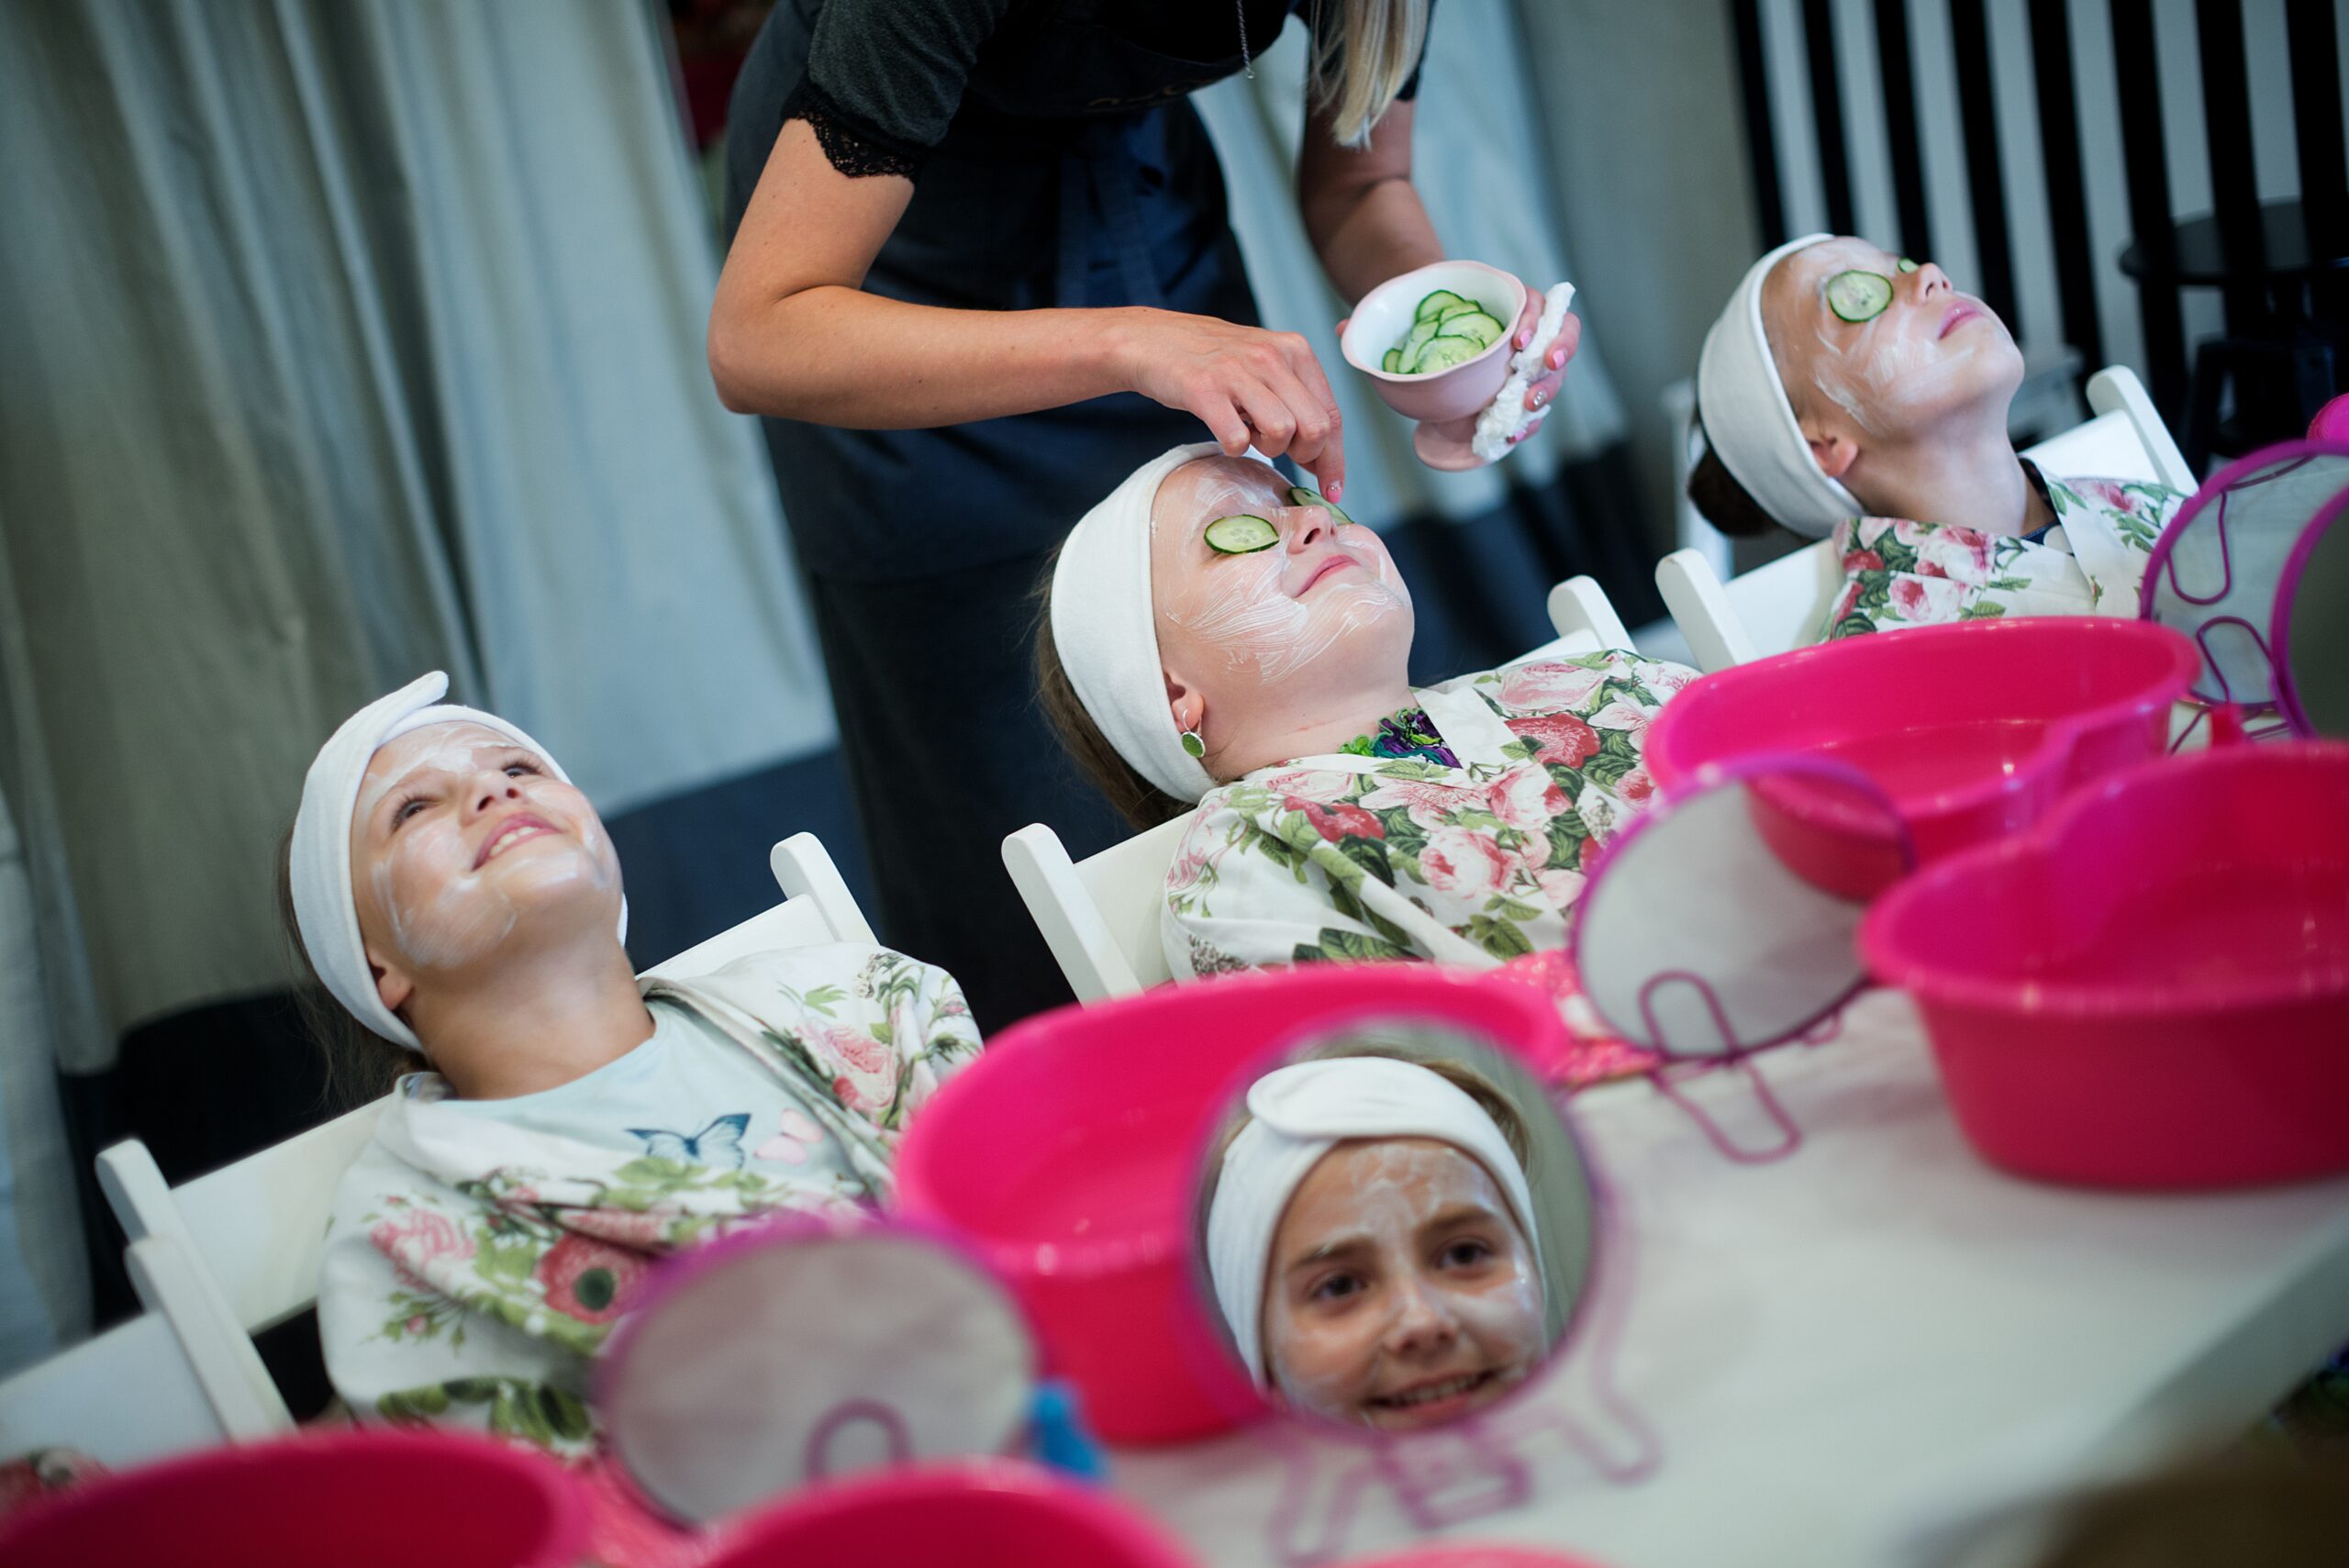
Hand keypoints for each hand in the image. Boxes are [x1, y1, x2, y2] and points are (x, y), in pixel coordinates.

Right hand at [1114, 310, 1346, 500]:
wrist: (1153, 341)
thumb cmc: (1213, 362)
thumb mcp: (1265, 367)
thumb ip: (1296, 402)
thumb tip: (1321, 459)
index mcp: (1295, 350)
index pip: (1332, 414)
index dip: (1335, 459)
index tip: (1331, 488)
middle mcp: (1272, 357)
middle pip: (1316, 427)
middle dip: (1303, 455)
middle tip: (1279, 451)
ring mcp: (1238, 371)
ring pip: (1283, 431)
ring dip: (1268, 448)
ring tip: (1249, 434)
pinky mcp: (1205, 389)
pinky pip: (1237, 438)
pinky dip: (1235, 447)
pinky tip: (1226, 435)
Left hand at [1335, 277, 1580, 468]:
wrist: (1431, 338)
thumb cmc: (1422, 318)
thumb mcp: (1404, 311)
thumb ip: (1377, 319)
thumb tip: (1343, 329)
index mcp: (1508, 303)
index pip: (1539, 303)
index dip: (1538, 320)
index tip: (1518, 339)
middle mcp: (1527, 332)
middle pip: (1559, 341)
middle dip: (1554, 361)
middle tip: (1534, 380)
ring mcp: (1527, 364)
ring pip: (1553, 376)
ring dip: (1546, 395)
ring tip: (1524, 414)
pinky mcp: (1518, 392)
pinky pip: (1534, 405)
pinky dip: (1528, 420)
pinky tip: (1512, 433)